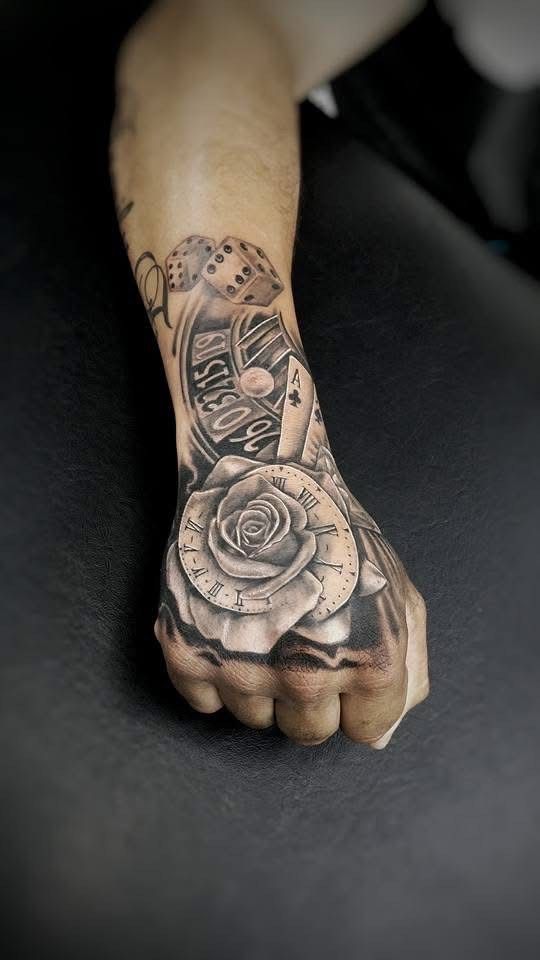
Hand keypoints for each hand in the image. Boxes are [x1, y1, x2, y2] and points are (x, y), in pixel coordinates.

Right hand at [156, 458, 426, 745]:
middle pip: (308, 733)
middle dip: (311, 698)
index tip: (341, 662)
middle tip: (301, 644)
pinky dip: (213, 676)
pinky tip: (228, 631)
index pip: (365, 730)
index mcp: (367, 661)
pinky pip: (204, 705)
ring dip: (261, 686)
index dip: (357, 699)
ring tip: (264, 628)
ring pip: (255, 721)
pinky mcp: (188, 652)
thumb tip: (376, 736)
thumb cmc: (334, 533)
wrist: (261, 478)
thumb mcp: (397, 591)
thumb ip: (408, 670)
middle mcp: (305, 674)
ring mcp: (242, 667)